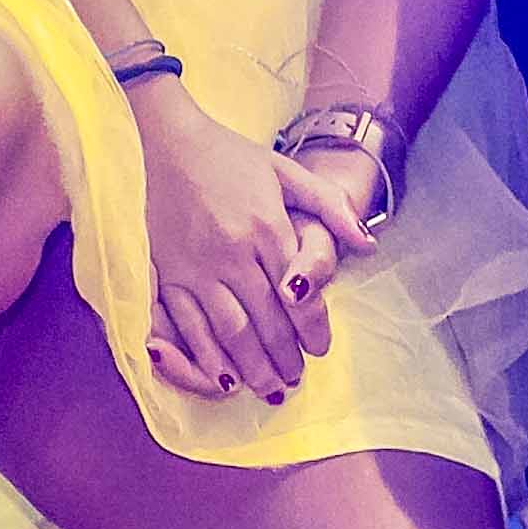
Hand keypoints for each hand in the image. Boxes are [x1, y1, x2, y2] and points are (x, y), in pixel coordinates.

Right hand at [130, 77, 367, 401]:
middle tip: (296, 381)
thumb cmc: (230, 155)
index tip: (322, 350)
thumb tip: (367, 243)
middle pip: (264, 319)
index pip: (296, 294)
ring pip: (227, 329)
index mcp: (267, 229)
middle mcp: (231, 253)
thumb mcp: (286, 172)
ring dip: (250, 364)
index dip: (311, 328)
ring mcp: (192, 266)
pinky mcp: (161, 272)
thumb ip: (329, 206)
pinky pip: (183, 323)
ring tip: (267, 388)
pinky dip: (203, 355)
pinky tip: (219, 377)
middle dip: (283, 356)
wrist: (164, 140)